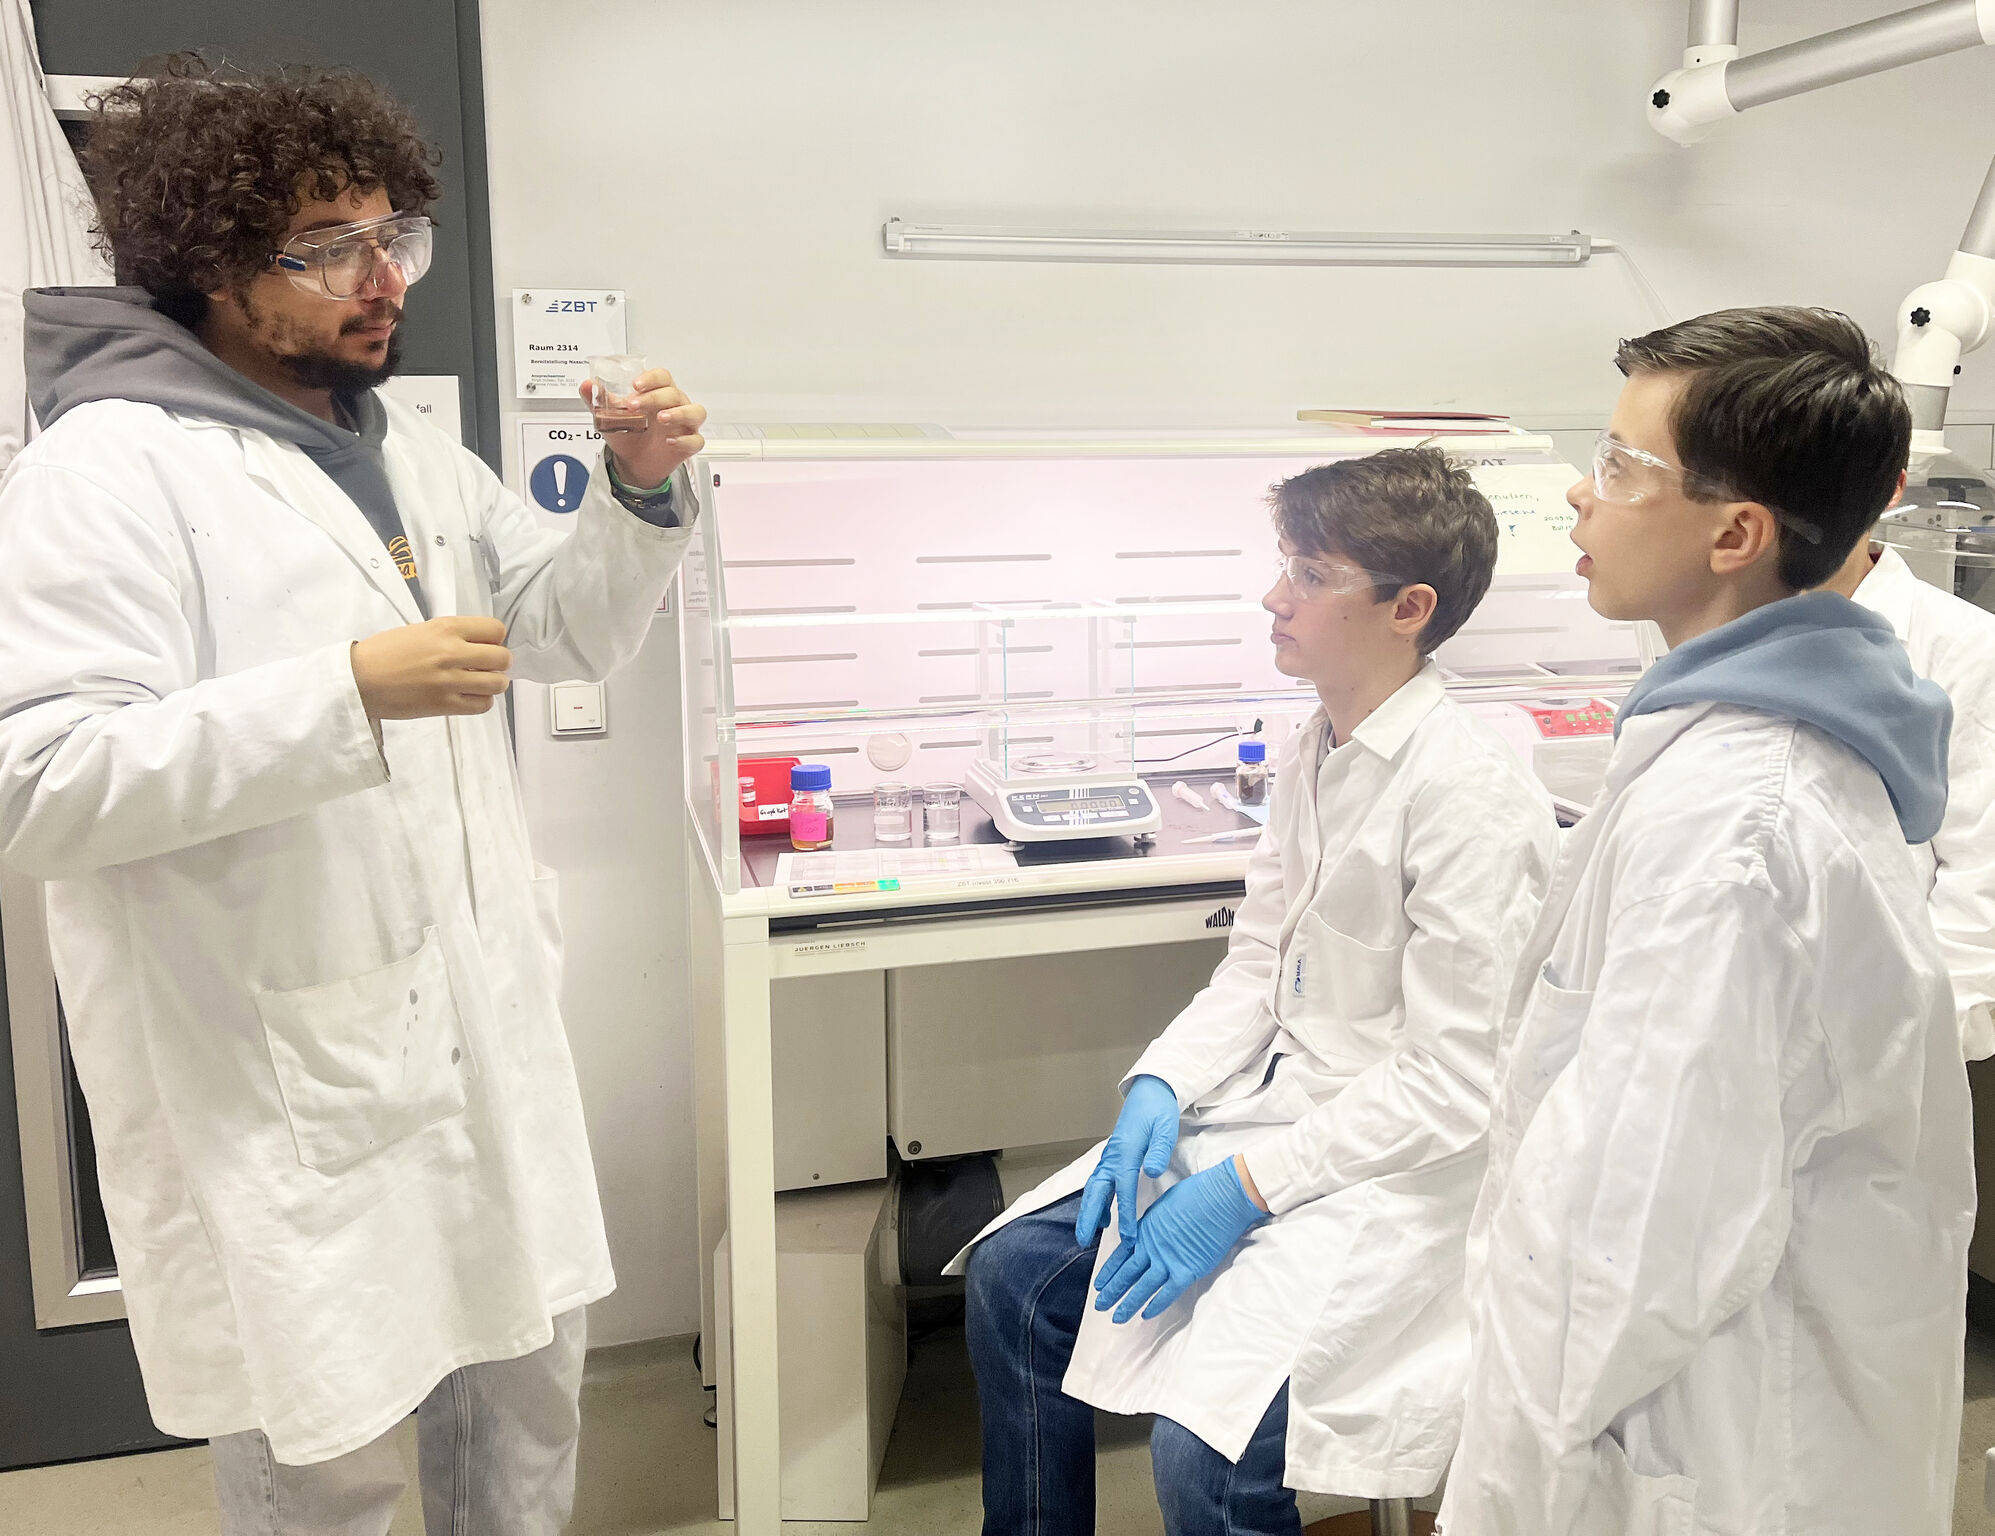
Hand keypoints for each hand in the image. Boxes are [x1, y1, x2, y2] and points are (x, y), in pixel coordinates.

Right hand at [350, 615, 511, 719]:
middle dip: (498, 663)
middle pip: (503, 657)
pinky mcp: (444, 705)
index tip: (486, 645)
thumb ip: (451, 635)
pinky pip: (483, 705)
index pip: (496, 629)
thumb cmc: (385, 652)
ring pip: (498, 683)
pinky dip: (481, 702)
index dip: (496, 639)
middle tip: (484, 667)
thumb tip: (479, 645)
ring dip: (493, 684)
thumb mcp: (421, 630)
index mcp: (446, 628)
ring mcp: (449, 680)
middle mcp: (451, 652)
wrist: (359, 679)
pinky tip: (468, 697)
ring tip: (479, 684)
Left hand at [582, 367, 706, 489]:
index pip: (662, 377)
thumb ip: (598, 400)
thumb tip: (588, 385)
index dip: (652, 378)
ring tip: (661, 418)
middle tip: (634, 406)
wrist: (631, 463)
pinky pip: (696, 440)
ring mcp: (684, 424)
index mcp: (658, 393)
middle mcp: (675, 405)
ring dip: (679, 412)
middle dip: (654, 397)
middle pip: (674, 392)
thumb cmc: (627, 434)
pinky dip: (685, 440)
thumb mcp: (608, 417)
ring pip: (695, 411)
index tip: (636, 384)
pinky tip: (670, 442)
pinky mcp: (689, 444)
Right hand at [1075, 1075, 1179, 1249]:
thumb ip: (1158, 1150)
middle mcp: (1113, 1156)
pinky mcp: (1112, 1157)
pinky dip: (1096, 1200)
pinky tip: (1103, 1214)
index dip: (1125, 1214)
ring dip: (1089, 1210)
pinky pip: (1099, 1182)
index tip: (1128, 1237)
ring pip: (1093, 1187)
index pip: (1124, 1188)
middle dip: (1087, 1216)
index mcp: (1126, 1151)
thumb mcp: (1165, 1128)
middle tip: (1083, 1240)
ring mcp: (1110, 1156)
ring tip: (1089, 1233)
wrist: (1150, 1092)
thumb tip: (1152, 1172)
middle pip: (1095, 1190)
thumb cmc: (1159, 1111)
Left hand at [1093, 1155, 1268, 1322]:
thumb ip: (1154, 1223)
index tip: (1099, 1284)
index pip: (1121, 1255)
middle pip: (1127, 1273)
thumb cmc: (1197, 1193)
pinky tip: (1145, 1315)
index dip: (1109, 1271)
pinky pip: (1167, 1293)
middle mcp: (1152, 1247)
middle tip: (1099, 1305)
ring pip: (1143, 1287)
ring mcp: (1168, 1260)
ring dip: (1128, 1303)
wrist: (1220, 1197)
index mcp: (1145, 1230)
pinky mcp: (1187, 1270)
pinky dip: (1156, 1305)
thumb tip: (1152, 1231)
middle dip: (1112, 1291)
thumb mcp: (1165, 1204)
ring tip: (1116, 1318)